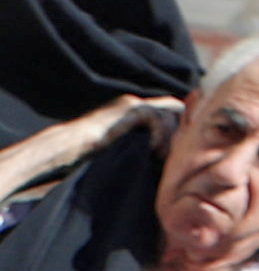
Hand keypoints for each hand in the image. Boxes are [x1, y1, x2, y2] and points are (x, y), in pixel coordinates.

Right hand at [0, 94, 180, 202]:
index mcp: (136, 115)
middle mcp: (136, 106)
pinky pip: (153, 117)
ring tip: (163, 156)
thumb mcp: (125, 152)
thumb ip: (144, 150)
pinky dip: (158, 134)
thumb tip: (168, 164)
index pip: (172, 113)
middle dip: (182, 129)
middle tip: (179, 154)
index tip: (184, 151)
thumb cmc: (89, 159)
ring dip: (171, 135)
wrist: (62, 151)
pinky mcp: (126, 110)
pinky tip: (152, 150)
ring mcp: (131, 106)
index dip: (182, 128)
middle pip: (176, 108)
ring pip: (169, 112)